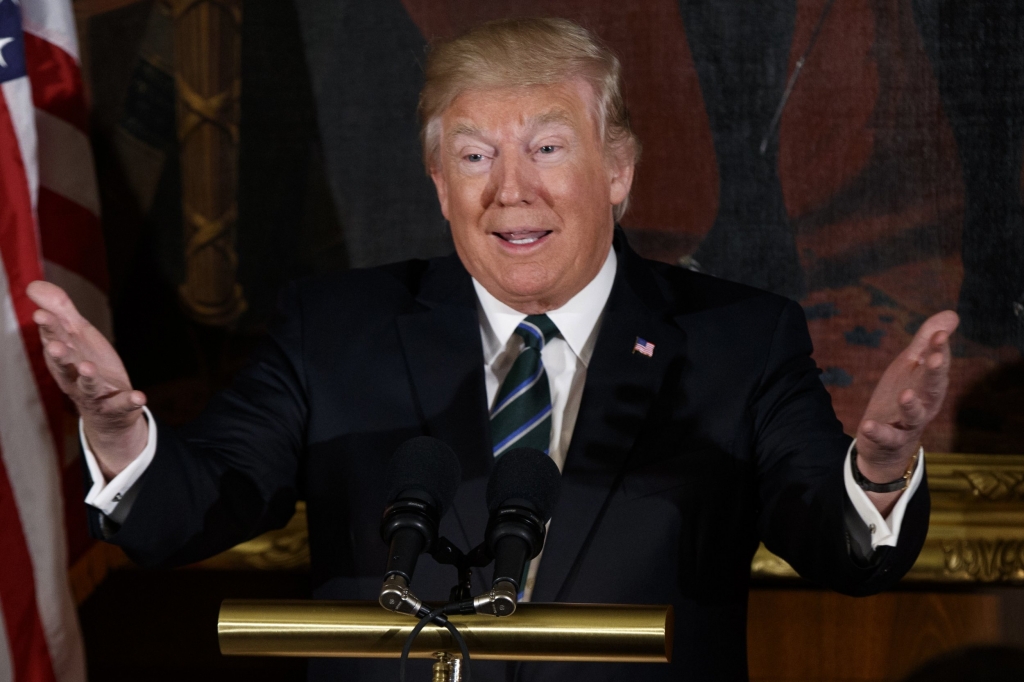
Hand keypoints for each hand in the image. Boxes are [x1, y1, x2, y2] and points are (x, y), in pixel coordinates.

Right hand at [27, 281, 147, 478]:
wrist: (107, 409)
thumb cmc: (87, 363)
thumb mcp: (77, 335)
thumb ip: (61, 310)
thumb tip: (34, 285)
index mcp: (64, 356)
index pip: (54, 339)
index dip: (49, 328)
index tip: (41, 314)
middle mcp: (73, 376)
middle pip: (65, 365)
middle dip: (59, 355)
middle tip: (55, 345)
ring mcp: (95, 394)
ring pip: (88, 386)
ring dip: (88, 377)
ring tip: (87, 367)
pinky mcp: (116, 406)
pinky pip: (122, 404)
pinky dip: (130, 401)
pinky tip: (139, 396)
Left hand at [856, 310, 958, 489]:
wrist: (887, 444)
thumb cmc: (903, 396)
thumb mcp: (910, 366)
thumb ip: (926, 342)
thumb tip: (952, 314)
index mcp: (929, 383)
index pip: (936, 364)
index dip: (939, 349)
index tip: (939, 334)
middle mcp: (925, 403)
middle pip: (933, 388)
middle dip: (935, 373)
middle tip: (935, 358)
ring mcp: (907, 423)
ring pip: (915, 415)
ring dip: (911, 405)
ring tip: (906, 394)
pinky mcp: (889, 439)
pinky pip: (885, 436)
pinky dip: (878, 431)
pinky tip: (868, 425)